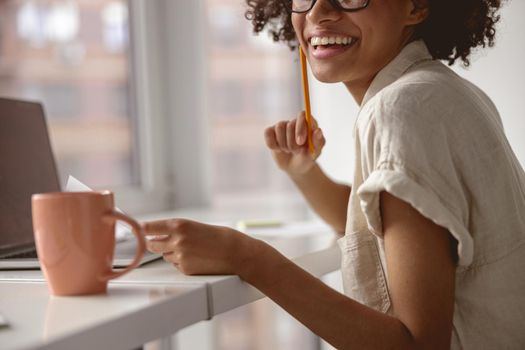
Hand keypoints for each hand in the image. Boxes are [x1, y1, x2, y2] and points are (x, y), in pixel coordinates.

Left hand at [142, 218, 259, 274]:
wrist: (236, 253)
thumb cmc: (220, 237)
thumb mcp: (196, 226)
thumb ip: (176, 229)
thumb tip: (157, 234)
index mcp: (179, 225)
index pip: (149, 227)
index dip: (141, 230)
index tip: (135, 230)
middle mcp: (177, 240)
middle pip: (152, 244)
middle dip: (154, 243)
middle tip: (158, 241)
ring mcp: (180, 256)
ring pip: (164, 255)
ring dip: (170, 252)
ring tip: (190, 249)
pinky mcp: (185, 269)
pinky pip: (175, 265)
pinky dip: (181, 262)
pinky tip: (196, 258)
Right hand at [264, 111, 324, 175]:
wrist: (295, 167)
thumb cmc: (307, 157)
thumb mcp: (315, 152)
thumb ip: (318, 142)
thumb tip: (318, 130)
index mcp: (308, 123)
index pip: (302, 115)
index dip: (300, 127)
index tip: (300, 142)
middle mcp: (294, 122)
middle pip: (289, 124)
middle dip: (292, 142)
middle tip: (296, 151)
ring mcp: (282, 126)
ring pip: (279, 128)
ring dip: (283, 144)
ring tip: (289, 151)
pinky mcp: (271, 132)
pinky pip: (268, 133)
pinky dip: (272, 144)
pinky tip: (278, 149)